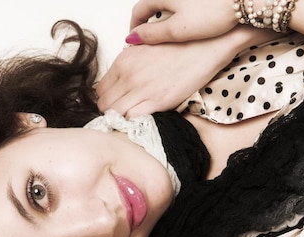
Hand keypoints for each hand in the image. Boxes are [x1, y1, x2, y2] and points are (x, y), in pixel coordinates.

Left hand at [98, 26, 282, 116]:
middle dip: (110, 110)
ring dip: (120, 118)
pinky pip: (133, 119)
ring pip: (115, 114)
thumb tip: (118, 79)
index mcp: (123, 62)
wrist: (204, 47)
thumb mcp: (143, 48)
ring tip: (131, 117)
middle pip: (104, 104)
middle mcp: (129, 76)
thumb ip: (127, 64)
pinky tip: (142, 118)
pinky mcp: (158, 102)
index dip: (106, 98)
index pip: (99, 89)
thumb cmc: (176, 47)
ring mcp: (142, 90)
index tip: (114, 102)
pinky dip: (134, 122)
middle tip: (121, 112)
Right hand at [127, 0, 237, 44]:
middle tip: (150, 40)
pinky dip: (177, 13)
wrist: (243, 0)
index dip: (134, 28)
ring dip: (162, 18)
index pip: (138, 11)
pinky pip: (180, 3)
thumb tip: (131, 40)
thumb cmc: (213, 13)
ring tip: (168, 34)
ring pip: (166, 3)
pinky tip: (187, 24)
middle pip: (151, 5)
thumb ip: (152, 34)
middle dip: (148, 22)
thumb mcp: (178, 30)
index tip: (135, 42)